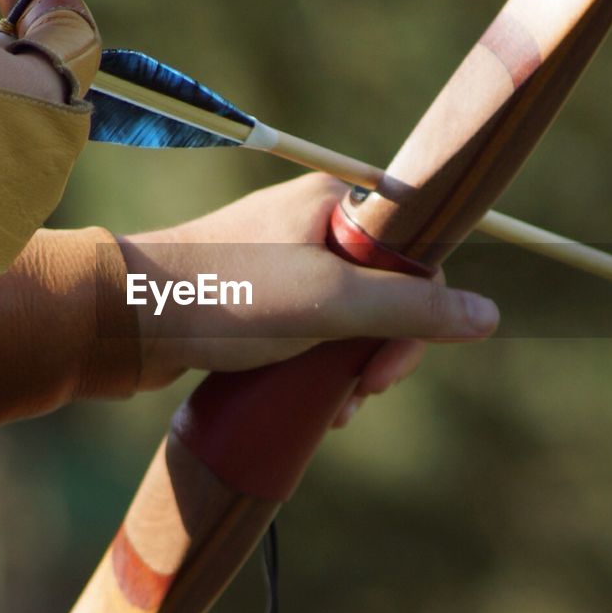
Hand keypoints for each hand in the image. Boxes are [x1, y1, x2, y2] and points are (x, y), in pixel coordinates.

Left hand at [119, 174, 499, 417]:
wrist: (125, 318)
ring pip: (350, 320)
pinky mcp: (260, 300)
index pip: (416, 252)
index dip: (421, 313)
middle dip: (381, 351)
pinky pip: (313, 332)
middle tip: (360, 393)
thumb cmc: (226, 297)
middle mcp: (312, 226)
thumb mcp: (330, 304)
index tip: (390, 364)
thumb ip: (410, 309)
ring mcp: (284, 263)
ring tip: (332, 408)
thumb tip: (486, 316)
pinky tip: (314, 404)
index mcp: (334, 204)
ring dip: (351, 368)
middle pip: (387, 291)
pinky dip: (320, 368)